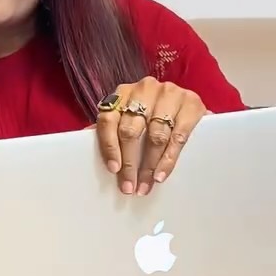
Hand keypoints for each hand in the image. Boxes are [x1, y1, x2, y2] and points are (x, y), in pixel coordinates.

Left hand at [95, 77, 208, 195]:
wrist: (188, 101)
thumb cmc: (152, 113)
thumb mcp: (129, 116)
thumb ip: (110, 128)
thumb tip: (83, 144)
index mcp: (123, 92)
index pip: (108, 119)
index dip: (109, 146)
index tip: (113, 169)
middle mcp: (145, 89)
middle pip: (131, 131)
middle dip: (129, 164)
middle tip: (128, 187)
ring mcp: (169, 94)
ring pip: (155, 136)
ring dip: (149, 166)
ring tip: (145, 186)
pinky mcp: (191, 104)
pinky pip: (178, 137)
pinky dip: (168, 160)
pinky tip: (161, 175)